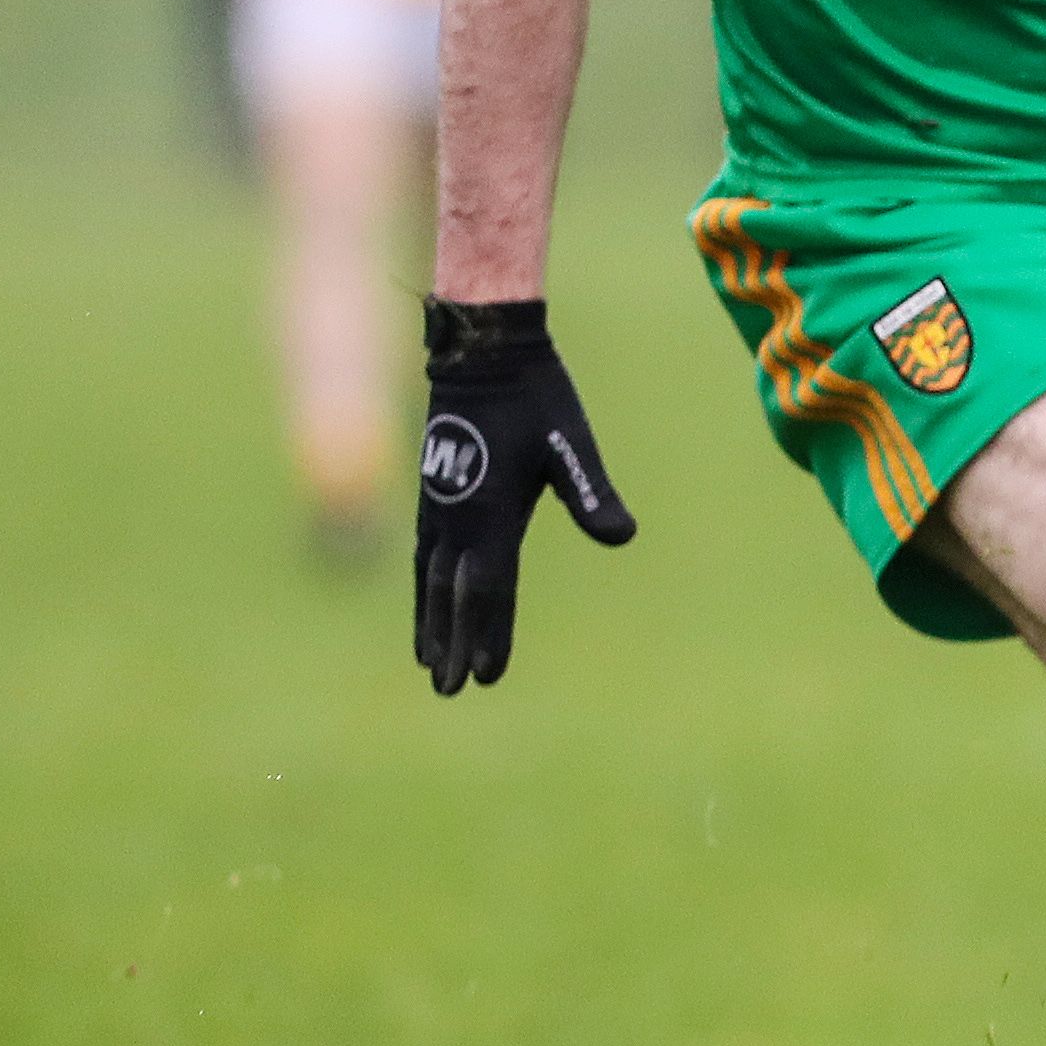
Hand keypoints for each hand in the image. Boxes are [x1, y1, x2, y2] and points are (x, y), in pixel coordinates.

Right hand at [414, 298, 636, 694]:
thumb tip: (622, 536)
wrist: (483, 355)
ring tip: (428, 665)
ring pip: (432, 580)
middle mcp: (458, 518)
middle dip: (455, 643)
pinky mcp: (434, 497)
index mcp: (491, 512)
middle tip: (451, 691)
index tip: (486, 675)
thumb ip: (589, 493)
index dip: (489, 633)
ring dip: (431, 623)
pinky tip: (426, 606)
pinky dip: (423, 589)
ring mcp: (439, 508)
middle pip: (455, 595)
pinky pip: (423, 557)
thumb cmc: (535, 399)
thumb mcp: (570, 442)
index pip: (491, 588)